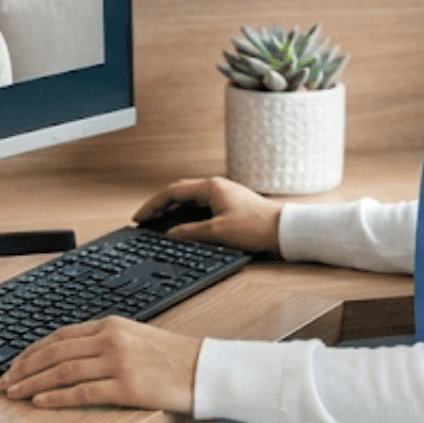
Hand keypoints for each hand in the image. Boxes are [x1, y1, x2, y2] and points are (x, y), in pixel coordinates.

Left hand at [0, 316, 199, 411]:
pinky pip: (82, 392)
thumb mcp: (135, 336)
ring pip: (62, 371)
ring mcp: (117, 363)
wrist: (204, 369)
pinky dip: (56, 397)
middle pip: (54, 353)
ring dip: (32, 383)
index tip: (15, 363)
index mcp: (110, 325)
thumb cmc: (172, 357)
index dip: (31, 351)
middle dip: (23, 367)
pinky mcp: (126, 387)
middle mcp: (110, 340)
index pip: (59, 336)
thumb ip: (104, 341)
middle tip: (4, 381)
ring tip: (14, 393)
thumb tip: (68, 355)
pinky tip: (40, 402)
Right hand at [135, 176, 283, 255]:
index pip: (172, 192)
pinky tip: (182, 230)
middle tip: (144, 221)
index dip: (152, 205)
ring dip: (173, 213)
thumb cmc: (256, 227)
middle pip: (179, 194)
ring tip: (158, 226)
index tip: (139, 218)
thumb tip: (169, 235)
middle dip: (159, 207)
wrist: (284, 231)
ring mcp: (223, 197)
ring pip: (190, 203)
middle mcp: (215, 188)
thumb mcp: (217, 232)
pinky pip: (201, 210)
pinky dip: (187, 218)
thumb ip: (189, 232)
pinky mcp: (229, 208)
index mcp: (210, 187)